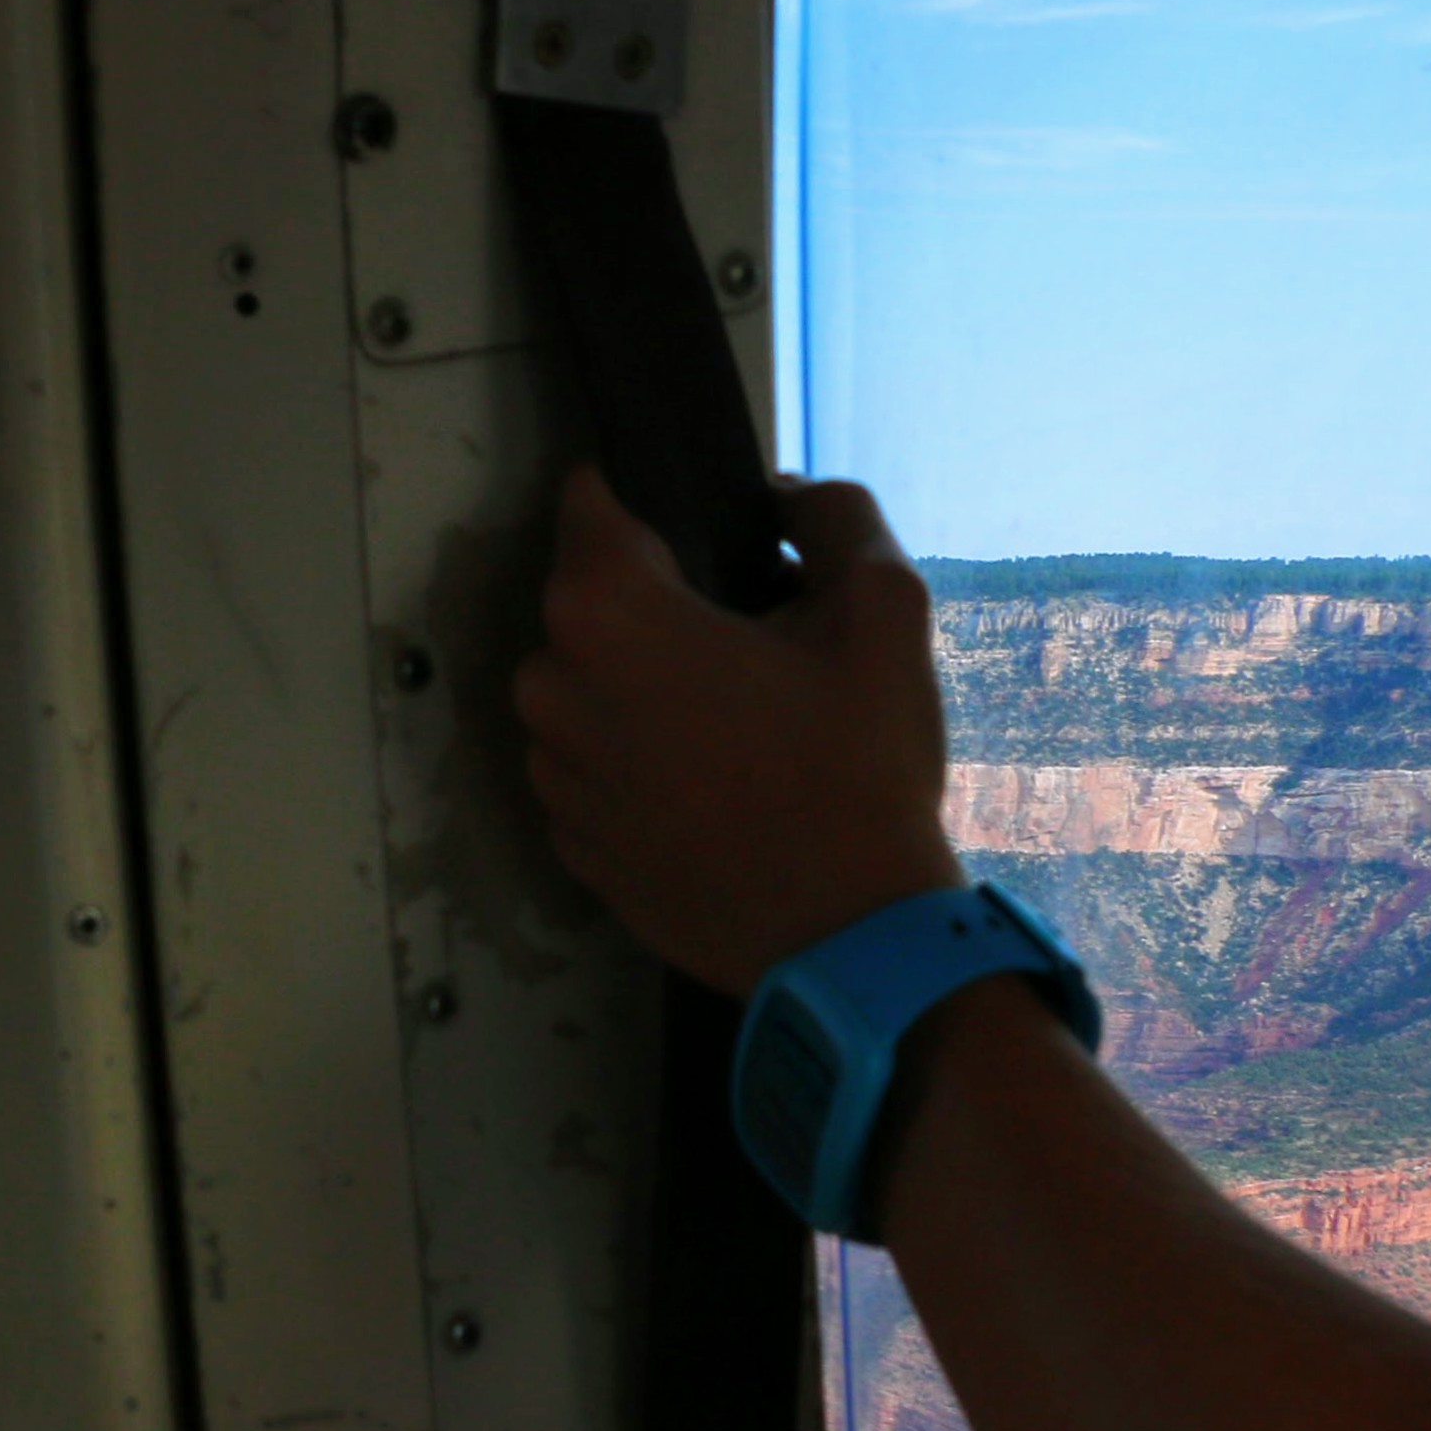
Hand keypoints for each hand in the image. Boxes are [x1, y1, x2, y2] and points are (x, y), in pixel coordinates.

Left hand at [512, 465, 966, 994]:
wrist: (843, 937)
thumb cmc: (857, 766)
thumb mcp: (882, 611)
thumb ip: (830, 517)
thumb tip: (781, 496)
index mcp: (604, 614)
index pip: (589, 505)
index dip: (642, 493)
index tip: (697, 515)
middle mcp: (548, 686)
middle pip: (591, 605)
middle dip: (658, 605)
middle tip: (751, 639)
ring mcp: (549, 771)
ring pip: (590, 689)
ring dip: (646, 687)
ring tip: (743, 721)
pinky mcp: (568, 839)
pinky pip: (597, 765)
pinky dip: (642, 759)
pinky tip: (718, 785)